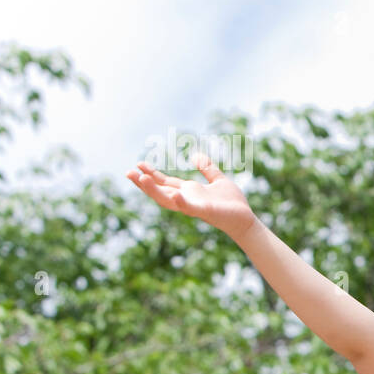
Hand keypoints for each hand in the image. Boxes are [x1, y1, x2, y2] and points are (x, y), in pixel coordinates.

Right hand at [125, 153, 257, 242]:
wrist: (245, 219)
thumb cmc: (232, 203)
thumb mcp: (218, 180)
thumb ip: (207, 168)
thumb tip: (195, 155)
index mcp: (189, 191)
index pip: (165, 182)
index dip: (152, 174)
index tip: (138, 164)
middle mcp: (187, 199)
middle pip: (160, 191)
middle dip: (144, 183)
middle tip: (128, 172)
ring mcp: (193, 206)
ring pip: (168, 200)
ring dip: (154, 191)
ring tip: (141, 179)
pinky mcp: (204, 211)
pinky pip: (190, 208)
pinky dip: (181, 202)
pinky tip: (174, 194)